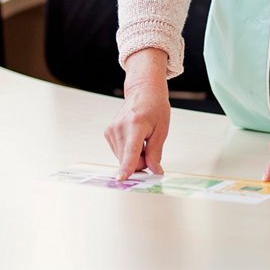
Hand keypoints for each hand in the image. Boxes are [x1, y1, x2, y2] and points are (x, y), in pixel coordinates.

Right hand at [104, 53, 170, 179]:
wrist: (142, 91)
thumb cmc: (154, 107)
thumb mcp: (161, 130)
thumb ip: (156, 153)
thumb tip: (154, 171)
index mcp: (135, 124)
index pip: (131, 150)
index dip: (127, 167)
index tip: (121, 178)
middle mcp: (119, 127)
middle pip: (128, 159)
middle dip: (141, 161)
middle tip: (149, 146)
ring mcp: (111, 130)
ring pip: (123, 158)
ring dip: (134, 156)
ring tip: (142, 139)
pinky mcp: (108, 133)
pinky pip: (119, 152)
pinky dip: (128, 151)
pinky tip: (134, 138)